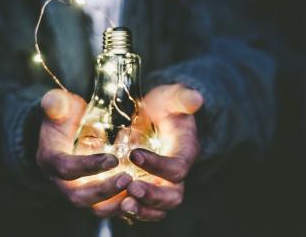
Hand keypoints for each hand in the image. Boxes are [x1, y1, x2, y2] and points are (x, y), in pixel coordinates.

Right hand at [37, 89, 131, 209]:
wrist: (69, 130)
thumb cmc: (66, 116)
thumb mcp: (60, 106)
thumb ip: (56, 103)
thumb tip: (51, 101)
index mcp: (51, 159)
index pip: (65, 168)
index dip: (88, 166)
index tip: (113, 159)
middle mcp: (62, 181)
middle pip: (79, 196)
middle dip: (103, 191)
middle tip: (128, 179)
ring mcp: (79, 190)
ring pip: (95, 208)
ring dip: (116, 203)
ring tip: (138, 191)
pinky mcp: (95, 196)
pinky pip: (109, 208)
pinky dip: (126, 206)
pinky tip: (144, 199)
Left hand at [121, 84, 202, 221]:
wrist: (156, 117)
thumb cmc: (165, 107)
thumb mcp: (172, 97)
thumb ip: (182, 98)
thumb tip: (195, 98)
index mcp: (185, 153)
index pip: (177, 168)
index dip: (158, 165)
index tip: (134, 154)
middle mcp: (175, 174)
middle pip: (172, 196)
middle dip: (153, 196)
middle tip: (131, 188)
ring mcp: (160, 184)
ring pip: (158, 209)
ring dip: (141, 210)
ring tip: (123, 204)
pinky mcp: (146, 189)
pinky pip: (142, 208)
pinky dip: (129, 211)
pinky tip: (113, 205)